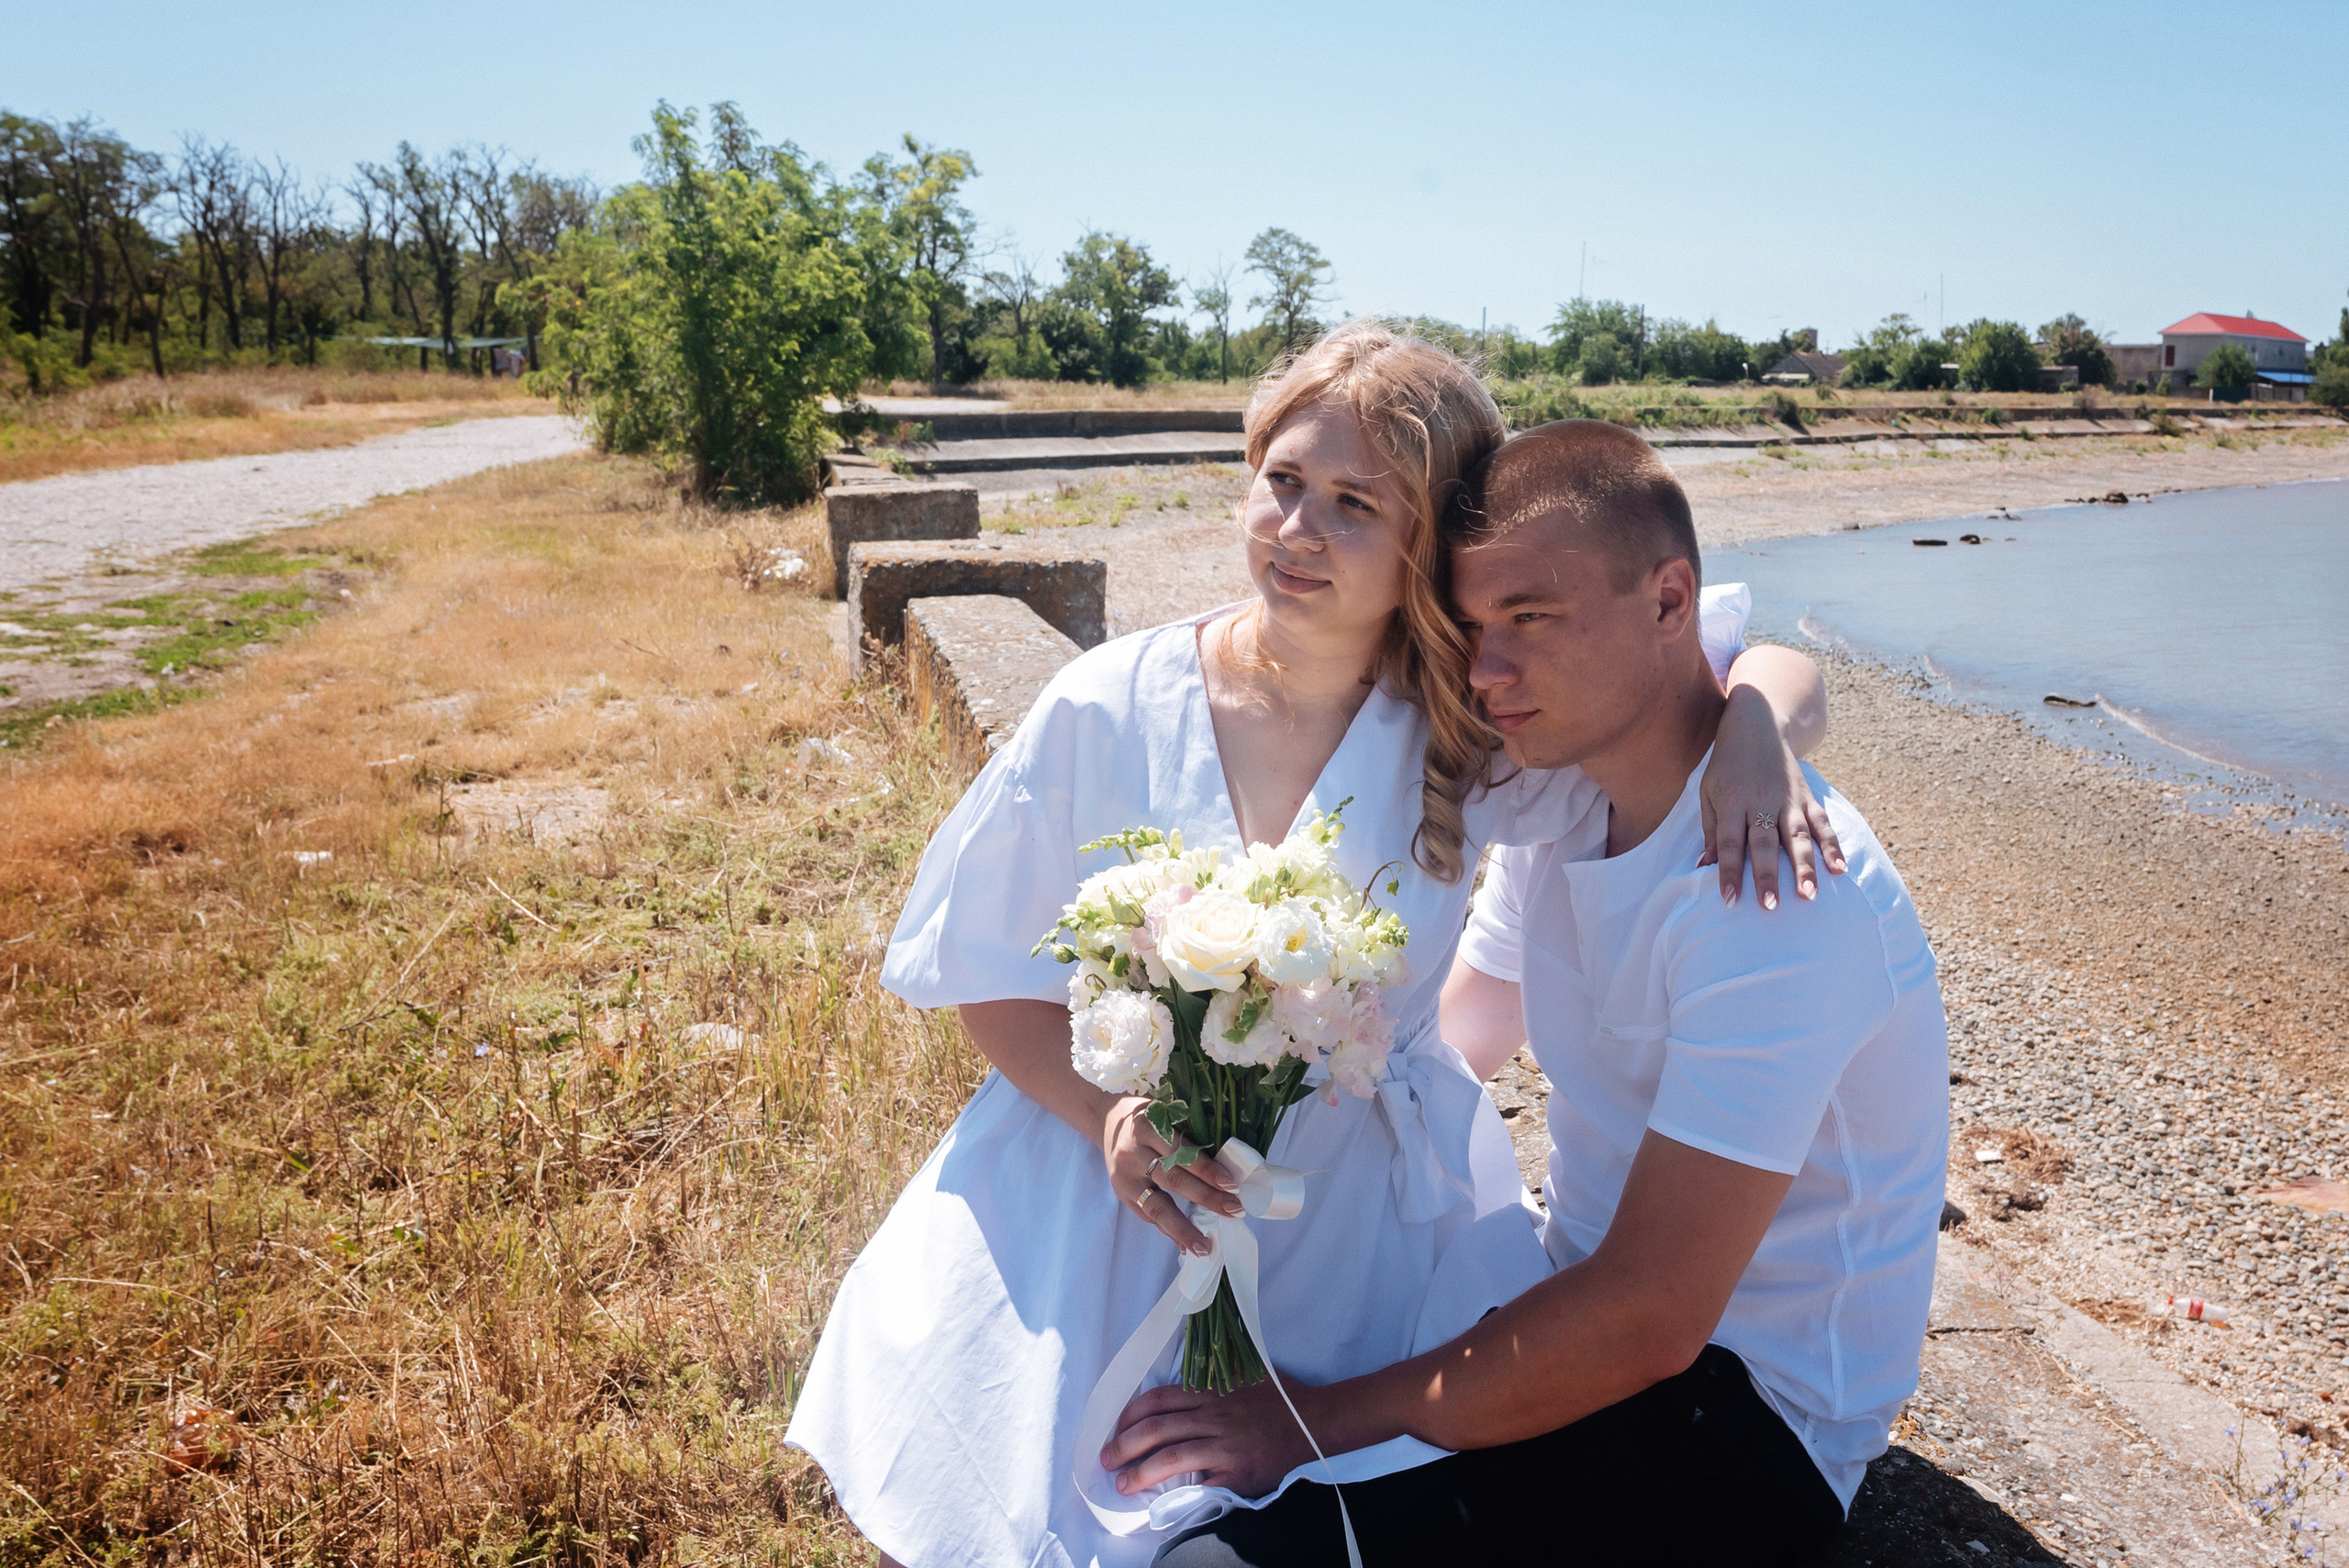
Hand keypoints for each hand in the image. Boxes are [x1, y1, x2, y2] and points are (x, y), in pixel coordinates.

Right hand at [1103, 1097, 1239, 1257]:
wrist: (1106, 1119)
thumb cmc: (1148, 1116)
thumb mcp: (1166, 1113)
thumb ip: (1188, 1135)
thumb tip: (1224, 1170)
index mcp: (1148, 1127)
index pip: (1181, 1151)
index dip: (1206, 1169)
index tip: (1231, 1184)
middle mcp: (1133, 1153)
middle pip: (1173, 1179)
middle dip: (1206, 1198)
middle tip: (1234, 1211)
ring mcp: (1125, 1176)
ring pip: (1157, 1205)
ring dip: (1183, 1228)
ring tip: (1204, 1247)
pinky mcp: (1121, 1193)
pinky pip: (1147, 1216)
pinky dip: (1168, 1231)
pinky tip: (1185, 1245)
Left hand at [1103, 1377, 1314, 1498]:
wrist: (1314, 1422)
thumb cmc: (1280, 1397)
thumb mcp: (1245, 1373)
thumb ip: (1215, 1375)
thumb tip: (1187, 1375)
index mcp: (1210, 1393)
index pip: (1157, 1401)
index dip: (1130, 1416)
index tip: (1116, 1429)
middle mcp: (1212, 1417)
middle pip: (1156, 1429)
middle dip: (1124, 1446)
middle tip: (1106, 1460)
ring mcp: (1223, 1446)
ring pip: (1171, 1457)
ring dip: (1141, 1473)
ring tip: (1123, 1485)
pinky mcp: (1236, 1472)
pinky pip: (1201, 1485)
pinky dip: (1179, 1495)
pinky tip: (1162, 1504)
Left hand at [1699, 685, 1844, 907]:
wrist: (1757, 724)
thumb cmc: (1726, 764)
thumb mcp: (1708, 791)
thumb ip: (1711, 829)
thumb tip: (1705, 865)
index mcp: (1732, 802)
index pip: (1729, 843)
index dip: (1729, 872)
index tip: (1730, 900)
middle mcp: (1761, 801)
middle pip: (1764, 843)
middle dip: (1767, 876)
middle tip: (1770, 905)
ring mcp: (1788, 799)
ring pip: (1797, 836)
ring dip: (1804, 867)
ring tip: (1808, 895)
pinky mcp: (1807, 796)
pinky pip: (1822, 823)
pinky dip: (1831, 846)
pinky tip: (1839, 868)